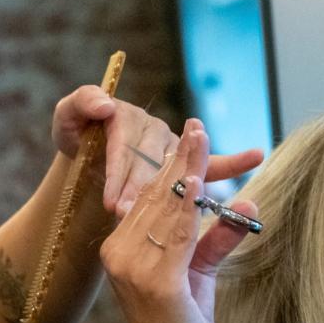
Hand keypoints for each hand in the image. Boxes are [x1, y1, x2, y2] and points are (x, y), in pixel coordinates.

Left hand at [51, 86, 263, 217]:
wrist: (88, 144)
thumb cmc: (78, 131)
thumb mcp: (67, 118)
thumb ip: (79, 105)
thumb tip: (105, 104)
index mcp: (126, 115)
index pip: (124, 147)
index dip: (120, 175)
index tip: (113, 203)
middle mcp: (152, 127)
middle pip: (151, 164)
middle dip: (145, 192)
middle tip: (137, 218)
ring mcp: (171, 142)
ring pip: (176, 172)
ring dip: (178, 191)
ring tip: (174, 211)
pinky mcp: (186, 160)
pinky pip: (212, 162)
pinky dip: (233, 160)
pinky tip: (256, 155)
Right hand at [100, 119, 258, 322]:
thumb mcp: (199, 272)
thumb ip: (216, 238)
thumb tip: (247, 205)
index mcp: (122, 248)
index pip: (150, 197)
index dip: (172, 164)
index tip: (190, 133)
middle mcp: (120, 253)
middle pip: (156, 197)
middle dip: (180, 159)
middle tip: (196, 124)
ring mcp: (134, 267)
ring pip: (166, 210)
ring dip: (186, 172)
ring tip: (199, 139)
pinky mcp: (156, 282)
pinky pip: (176, 236)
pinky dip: (188, 208)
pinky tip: (198, 183)